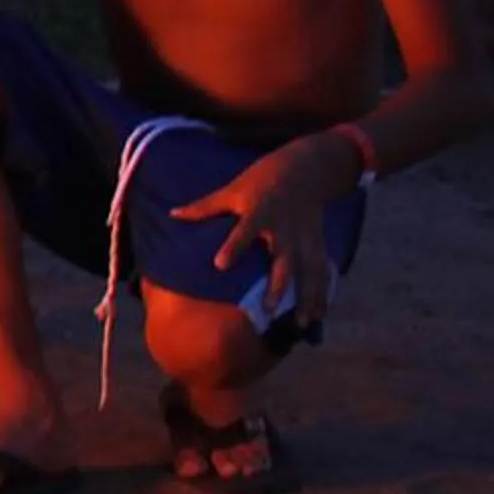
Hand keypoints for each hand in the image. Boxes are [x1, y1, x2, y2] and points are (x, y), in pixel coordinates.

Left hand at [170, 133, 362, 331]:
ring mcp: (304, 237)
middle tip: (269, 309)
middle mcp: (284, 228)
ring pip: (308, 271)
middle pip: (284, 259)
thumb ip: (204, 206)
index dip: (234, 247)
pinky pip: (322, 271)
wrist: (305, 169)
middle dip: (279, 284)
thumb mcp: (232, 189)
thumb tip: (172, 214)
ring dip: (306, 297)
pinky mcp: (318, 243)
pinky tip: (319, 316)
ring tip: (300, 324)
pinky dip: (322, 293)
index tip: (220, 265)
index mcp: (260, 211)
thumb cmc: (260, 180)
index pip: (245, 231)